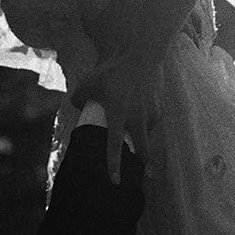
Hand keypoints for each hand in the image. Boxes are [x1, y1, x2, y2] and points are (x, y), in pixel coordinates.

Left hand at [77, 52, 162, 182]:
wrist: (138, 51)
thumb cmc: (111, 67)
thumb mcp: (89, 81)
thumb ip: (79, 97)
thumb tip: (76, 106)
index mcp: (118, 114)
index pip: (114, 147)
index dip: (114, 166)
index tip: (116, 182)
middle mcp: (136, 118)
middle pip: (143, 151)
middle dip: (143, 164)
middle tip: (143, 176)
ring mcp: (150, 113)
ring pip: (146, 135)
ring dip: (142, 140)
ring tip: (137, 137)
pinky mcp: (159, 107)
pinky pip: (151, 122)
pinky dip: (145, 123)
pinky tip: (140, 114)